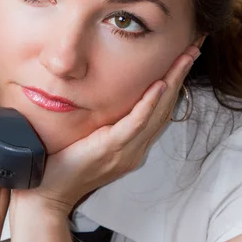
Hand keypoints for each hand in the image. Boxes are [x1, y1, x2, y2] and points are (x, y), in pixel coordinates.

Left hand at [11, 44, 200, 216]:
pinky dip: (150, 103)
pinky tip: (160, 85)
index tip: (183, 57)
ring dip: (174, 81)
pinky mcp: (113, 149)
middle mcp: (136, 147)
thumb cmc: (63, 165)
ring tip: (185, 57)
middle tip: (194, 47)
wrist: (48, 193)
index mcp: (132, 144)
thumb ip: (102, 119)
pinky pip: (137, 123)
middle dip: (181, 75)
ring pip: (159, 112)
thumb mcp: (88, 136)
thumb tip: (101, 90)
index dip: (174, 82)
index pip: (160, 109)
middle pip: (167, 106)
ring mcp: (127, 150)